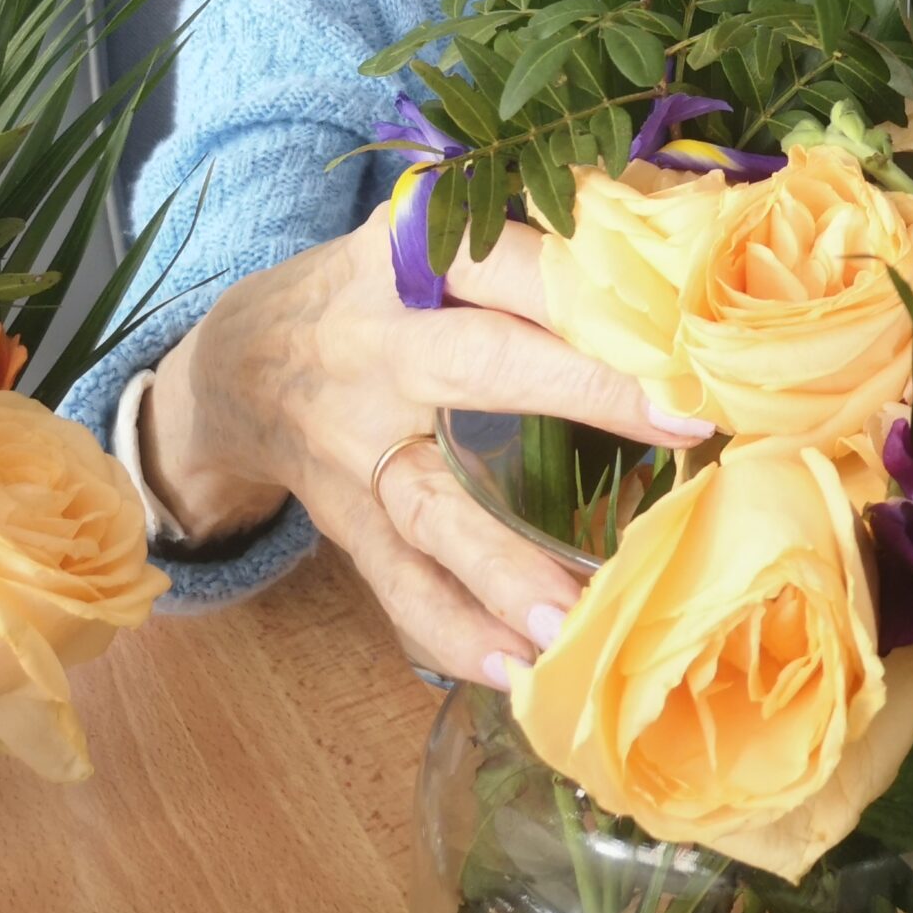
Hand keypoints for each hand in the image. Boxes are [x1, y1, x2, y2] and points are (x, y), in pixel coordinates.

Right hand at [143, 205, 712, 686]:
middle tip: (679, 425)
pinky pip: (396, 584)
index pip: (506, 262)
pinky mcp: (344, 519)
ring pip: (431, 507)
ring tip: (577, 619)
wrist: (234, 361)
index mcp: (406, 260)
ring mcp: (353, 443)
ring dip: (504, 568)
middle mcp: (377, 346)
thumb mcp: (424, 242)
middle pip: (478, 366)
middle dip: (580, 391)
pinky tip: (515, 670)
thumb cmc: (372, 294)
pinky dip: (454, 632)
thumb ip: (525, 249)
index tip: (675, 310)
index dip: (588, 288)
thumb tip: (662, 250)